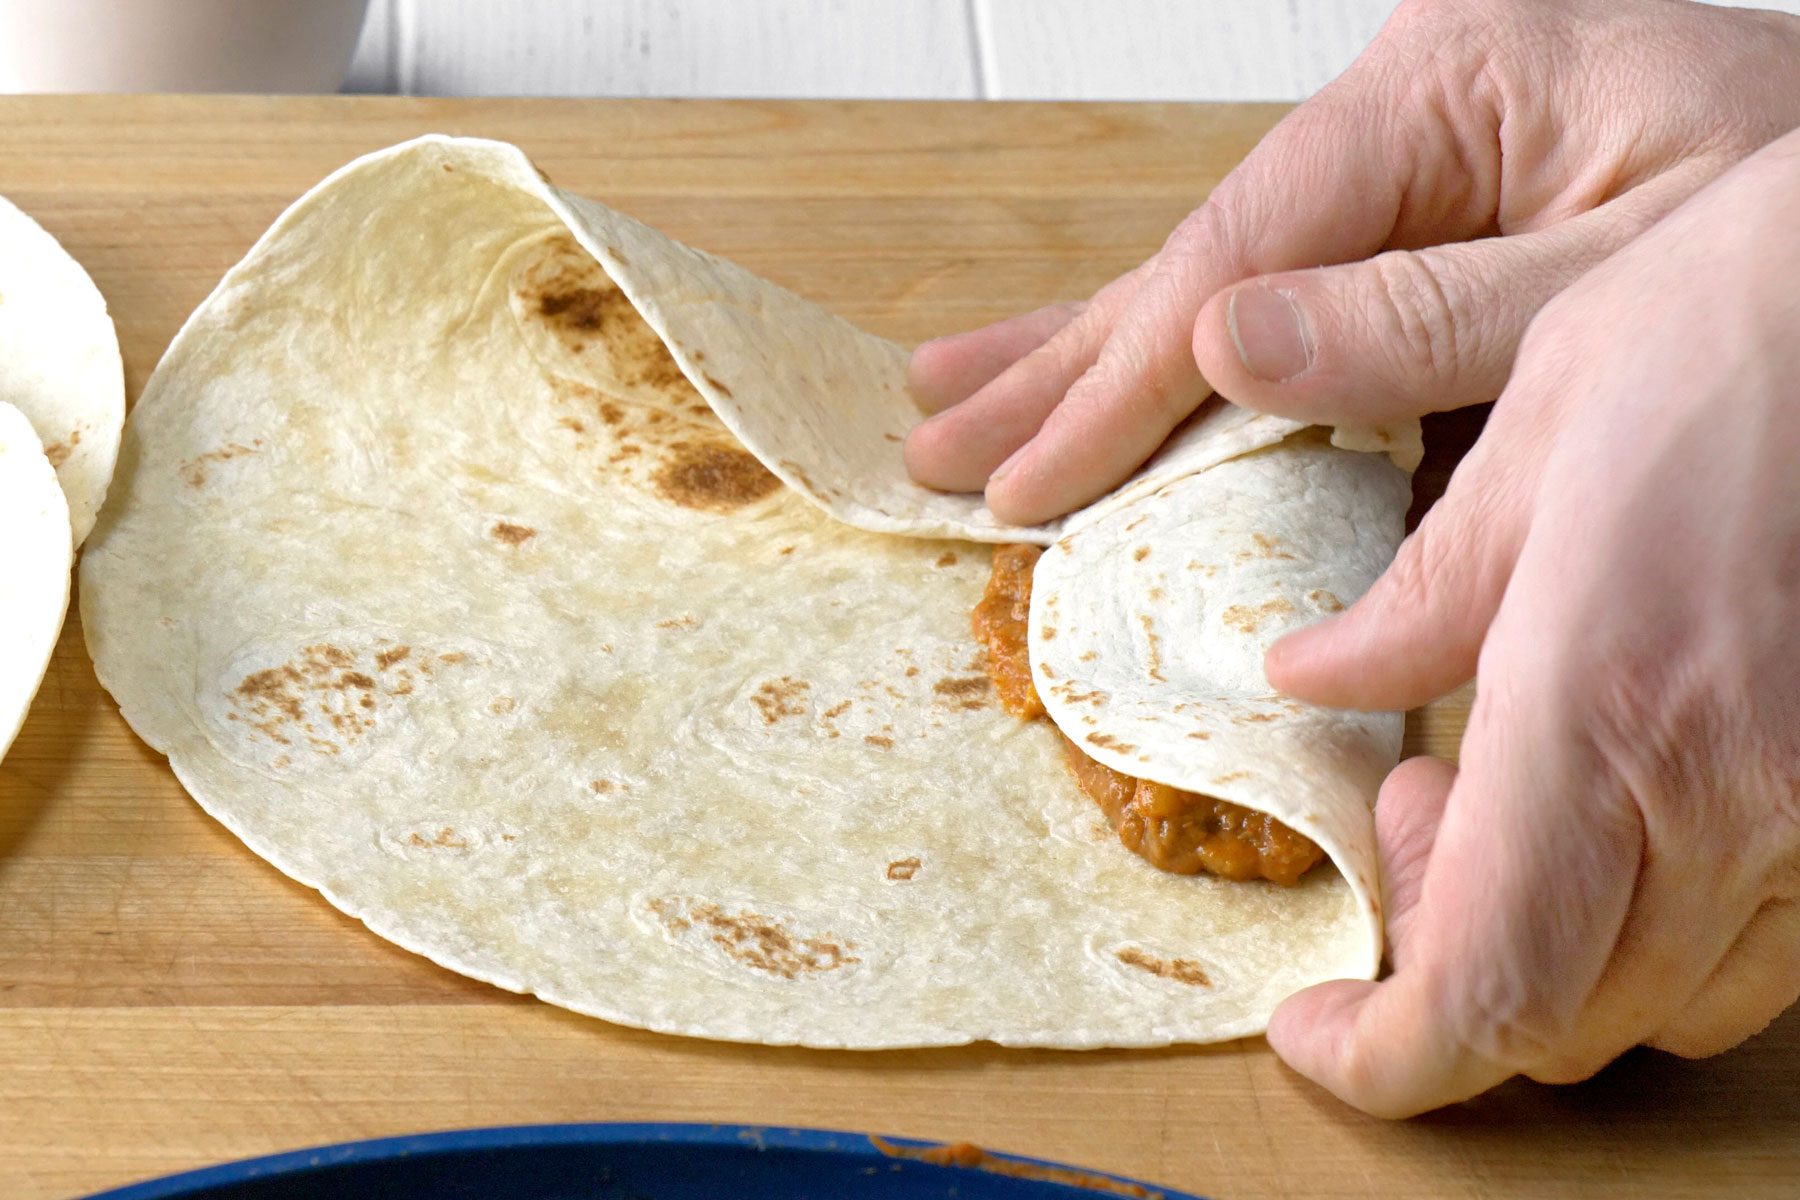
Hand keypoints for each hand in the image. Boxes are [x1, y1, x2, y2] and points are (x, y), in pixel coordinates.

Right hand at [903, 0, 1799, 523]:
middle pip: (1195, 262)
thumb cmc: (1797, 235)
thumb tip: (1224, 346)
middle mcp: (1408, 119)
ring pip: (1213, 287)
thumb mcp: (1630, 273)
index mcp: (1453, 83)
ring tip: (954, 405)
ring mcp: (1408, 173)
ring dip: (1078, 361)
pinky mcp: (1424, 234)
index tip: (1028, 480)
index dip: (1124, 383)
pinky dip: (1180, 372)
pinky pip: (1280, 314)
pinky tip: (1088, 388)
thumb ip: (1432, 313)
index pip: (1243, 256)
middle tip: (937, 447)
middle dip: (1059, 367)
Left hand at [1262, 127, 1799, 1116]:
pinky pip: (1771, 943)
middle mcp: (1741, 799)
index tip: (1316, 1029)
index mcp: (1607, 707)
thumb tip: (1314, 675)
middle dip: (1451, 965)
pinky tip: (1634, 789)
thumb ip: (1419, 599)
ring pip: (1674, 1000)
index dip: (1386, 1057)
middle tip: (1404, 815)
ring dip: (1560, 944)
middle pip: (1570, 1020)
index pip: (1486, 989)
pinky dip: (1669, 918)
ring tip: (1507, 784)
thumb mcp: (1537, 436)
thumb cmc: (1742, 323)